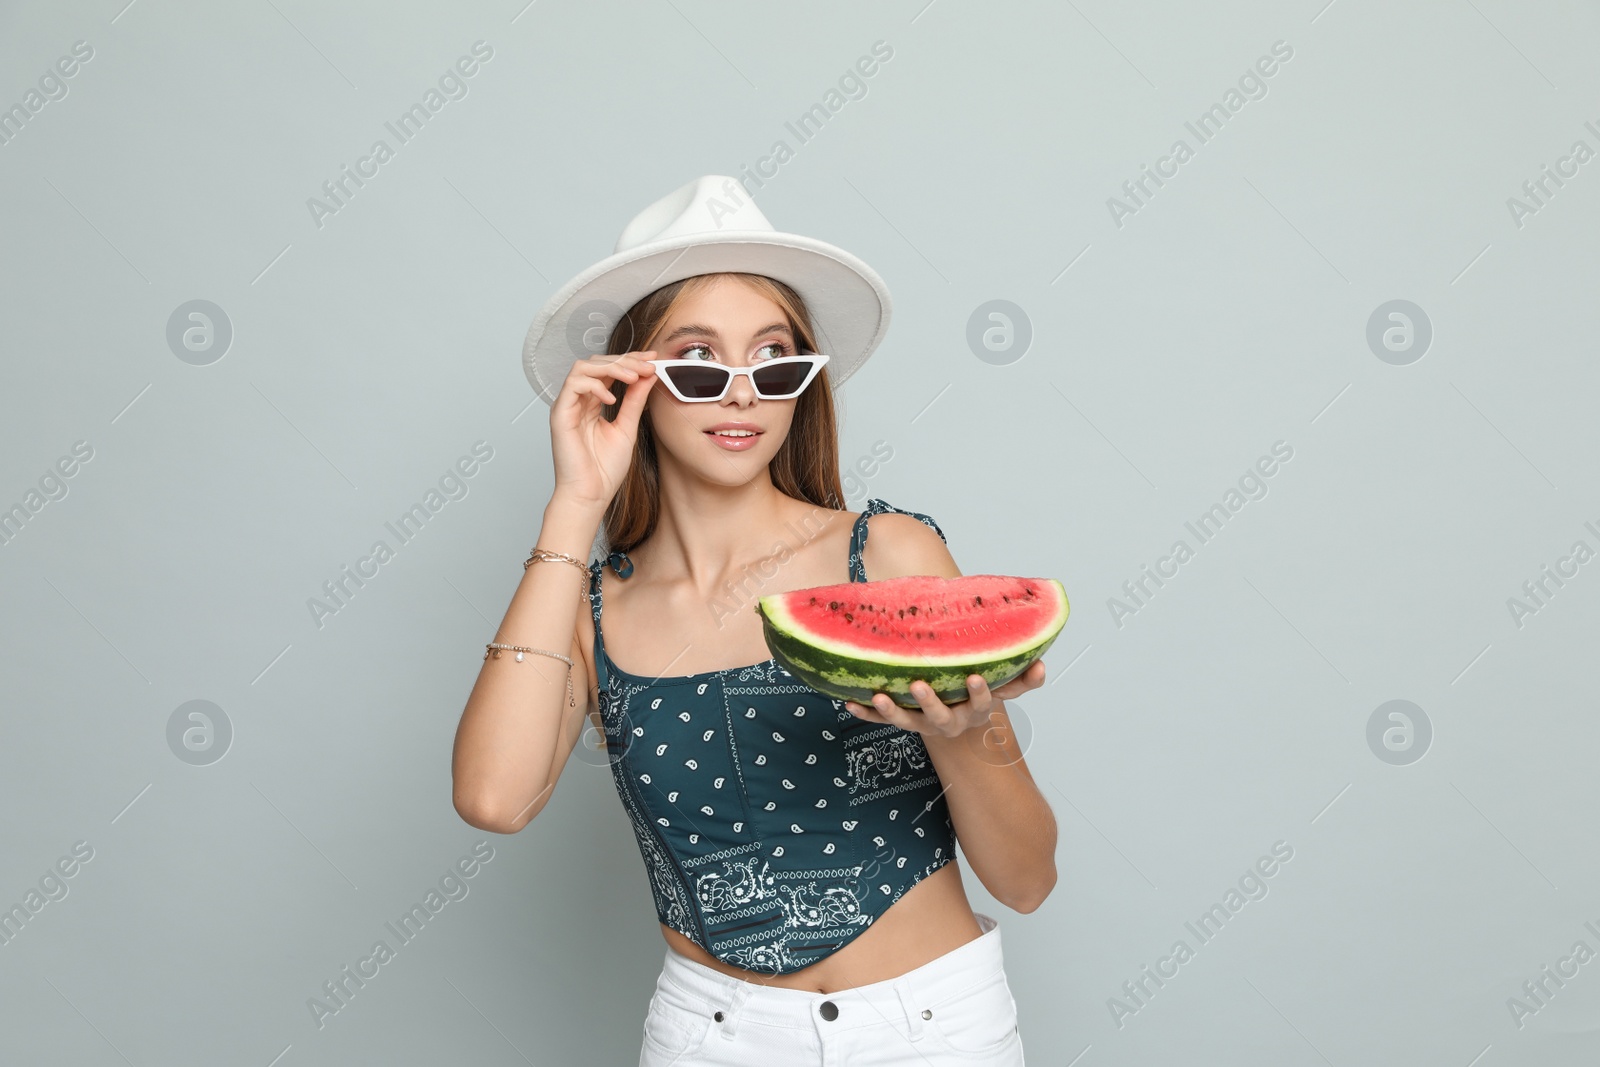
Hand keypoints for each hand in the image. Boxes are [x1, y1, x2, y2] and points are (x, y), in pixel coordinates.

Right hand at [549, 351, 659, 508]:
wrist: (590, 495)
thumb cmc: (604, 470)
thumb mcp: (627, 427)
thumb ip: (635, 400)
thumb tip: (648, 376)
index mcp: (593, 403)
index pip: (609, 370)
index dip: (631, 360)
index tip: (653, 359)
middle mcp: (578, 401)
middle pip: (596, 362)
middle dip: (625, 359)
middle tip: (648, 364)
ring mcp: (568, 406)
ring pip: (583, 367)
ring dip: (611, 367)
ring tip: (633, 377)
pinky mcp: (560, 414)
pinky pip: (574, 385)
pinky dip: (595, 386)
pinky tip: (612, 398)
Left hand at [844, 659, 1046, 738]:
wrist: (957, 721)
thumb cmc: (978, 695)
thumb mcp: (1004, 687)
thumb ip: (1023, 679)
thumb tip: (1042, 666)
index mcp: (974, 711)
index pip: (981, 704)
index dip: (978, 694)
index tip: (974, 677)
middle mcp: (948, 722)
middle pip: (939, 717)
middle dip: (930, 702)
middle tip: (918, 686)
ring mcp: (922, 724)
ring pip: (907, 722)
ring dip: (892, 711)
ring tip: (879, 695)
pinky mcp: (902, 722)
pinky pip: (882, 721)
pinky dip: (866, 714)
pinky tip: (849, 704)